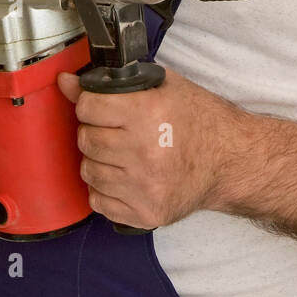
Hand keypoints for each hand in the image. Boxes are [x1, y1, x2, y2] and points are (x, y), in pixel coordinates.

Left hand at [55, 64, 247, 227]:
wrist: (231, 162)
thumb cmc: (199, 120)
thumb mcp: (162, 88)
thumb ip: (111, 84)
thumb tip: (65, 82)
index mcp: (148, 114)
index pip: (87, 107)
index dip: (92, 105)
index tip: (103, 108)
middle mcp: (145, 152)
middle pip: (86, 140)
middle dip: (96, 132)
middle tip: (118, 132)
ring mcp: (145, 187)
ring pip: (88, 172)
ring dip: (100, 162)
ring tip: (125, 155)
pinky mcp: (146, 214)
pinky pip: (98, 202)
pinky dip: (106, 190)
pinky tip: (127, 178)